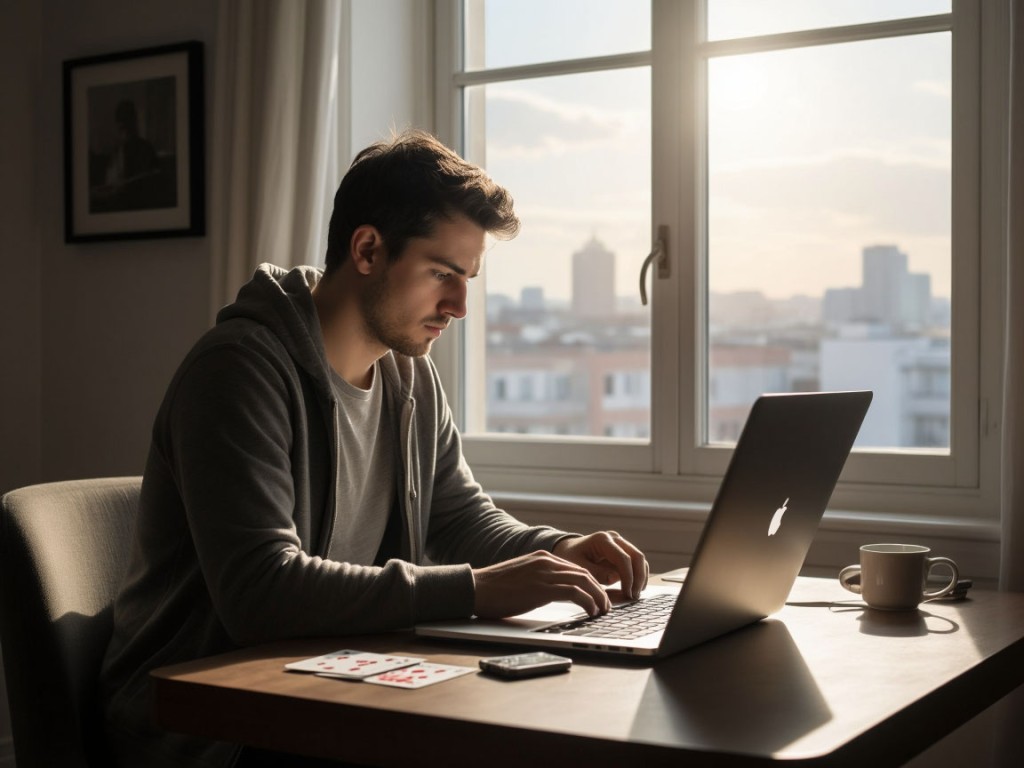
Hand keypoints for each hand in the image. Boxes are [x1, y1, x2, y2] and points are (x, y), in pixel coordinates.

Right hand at [472, 550, 612, 618]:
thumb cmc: (494, 588)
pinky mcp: (543, 588)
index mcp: (542, 557)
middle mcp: (546, 561)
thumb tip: (552, 592)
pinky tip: (591, 612)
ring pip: (585, 581)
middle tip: (606, 605)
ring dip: (598, 597)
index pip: (576, 568)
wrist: (475, 588)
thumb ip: (538, 579)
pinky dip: (588, 602)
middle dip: (599, 590)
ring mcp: (545, 573)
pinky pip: (575, 593)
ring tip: (603, 610)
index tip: (597, 596)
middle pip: (585, 573)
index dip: (591, 583)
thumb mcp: (521, 577)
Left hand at [553, 531, 648, 600]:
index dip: (628, 577)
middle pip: (637, 557)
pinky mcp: (623, 553)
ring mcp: (620, 544)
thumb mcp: (577, 567)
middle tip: (634, 597)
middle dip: (638, 578)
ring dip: (640, 578)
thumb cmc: (570, 558)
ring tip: (634, 596)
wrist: (567, 550)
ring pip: (640, 560)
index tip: (627, 594)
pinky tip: (632, 591)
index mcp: (602, 540)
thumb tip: (614, 579)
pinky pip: (636, 564)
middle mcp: (615, 539)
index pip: (623, 558)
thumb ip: (595, 573)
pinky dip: (637, 577)